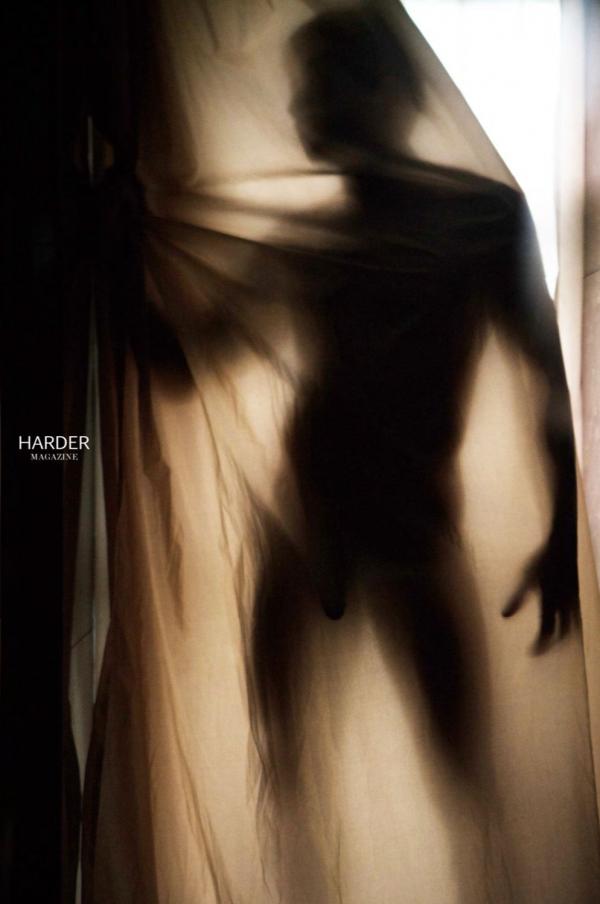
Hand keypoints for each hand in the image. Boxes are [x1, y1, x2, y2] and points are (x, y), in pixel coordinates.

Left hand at [502, 521, 578, 652]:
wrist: (562, 545)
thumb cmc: (541, 560)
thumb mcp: (524, 578)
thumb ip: (516, 598)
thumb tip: (504, 616)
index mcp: (552, 604)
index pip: (546, 633)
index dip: (539, 646)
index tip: (530, 652)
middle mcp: (564, 605)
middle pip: (562, 634)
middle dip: (551, 644)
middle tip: (538, 649)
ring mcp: (571, 600)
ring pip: (570, 626)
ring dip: (559, 636)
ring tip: (547, 639)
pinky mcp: (573, 594)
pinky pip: (572, 616)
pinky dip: (564, 624)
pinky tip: (555, 620)